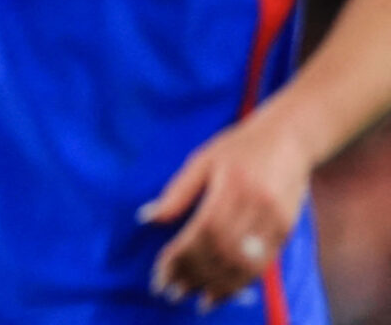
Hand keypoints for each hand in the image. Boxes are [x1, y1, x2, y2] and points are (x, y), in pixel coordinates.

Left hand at [140, 111, 311, 309]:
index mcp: (232, 185)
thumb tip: (146, 218)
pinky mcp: (286, 230)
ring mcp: (275, 220)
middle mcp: (257, 205)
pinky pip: (262, 264)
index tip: (161, 273)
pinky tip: (221, 291)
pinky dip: (239, 282)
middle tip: (170, 290)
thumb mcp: (202, 161)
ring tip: (193, 298)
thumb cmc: (239, 147)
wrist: (290, 139)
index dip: (182, 256)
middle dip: (194, 274)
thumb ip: (176, 192)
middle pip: (223, 251)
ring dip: (216, 285)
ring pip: (244, 263)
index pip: (204, 231)